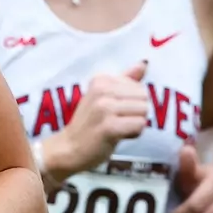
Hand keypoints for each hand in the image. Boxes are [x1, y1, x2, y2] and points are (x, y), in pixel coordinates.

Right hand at [40, 62, 148, 180]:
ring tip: (117, 128)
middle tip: (117, 121)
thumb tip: (144, 63)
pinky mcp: (109, 127)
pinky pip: (140, 125)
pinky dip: (134, 134)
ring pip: (144, 111)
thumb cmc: (90, 123)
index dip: (131, 103)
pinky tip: (118, 136)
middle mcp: (101, 90)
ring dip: (135, 124)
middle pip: (144, 98)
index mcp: (101, 79)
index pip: (139, 87)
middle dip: (136, 113)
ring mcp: (104, 108)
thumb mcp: (104, 96)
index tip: (114, 112)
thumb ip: (125, 80)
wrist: (69, 148)